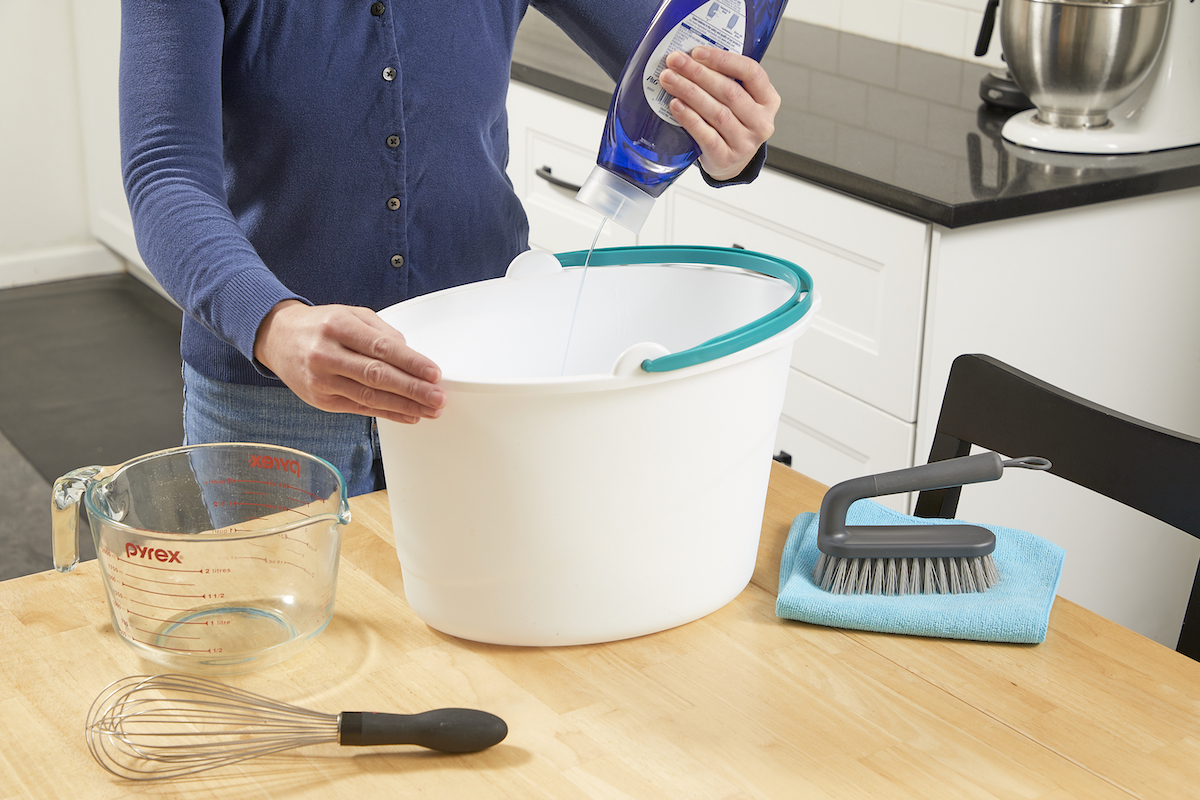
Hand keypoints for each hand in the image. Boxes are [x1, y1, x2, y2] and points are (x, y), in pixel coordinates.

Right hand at [253, 300, 445, 424]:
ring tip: (431, 410)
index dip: (411, 363)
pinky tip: (409, 415)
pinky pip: (360, 409)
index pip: (381, 348)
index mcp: (337, 327)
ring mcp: (321, 380)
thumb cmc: (320, 325)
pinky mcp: (321, 400)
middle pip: (377, 376)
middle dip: (413, 389)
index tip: (434, 373)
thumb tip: (412, 355)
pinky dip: (387, 413)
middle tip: (438, 397)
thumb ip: (381, 332)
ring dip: (405, 406)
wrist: (276, 338)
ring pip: (370, 397)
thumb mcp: (350, 315)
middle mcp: (326, 355)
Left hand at [658, 46, 780, 181]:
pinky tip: (675, 105)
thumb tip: (691, 57)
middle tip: (675, 61)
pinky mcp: (726, 157)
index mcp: (768, 100)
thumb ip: (726, 80)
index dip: (723, 60)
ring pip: (717, 112)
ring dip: (690, 92)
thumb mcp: (741, 101)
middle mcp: (761, 122)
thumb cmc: (732, 124)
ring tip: (670, 80)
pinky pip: (706, 135)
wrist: (730, 163)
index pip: (751, 72)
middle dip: (698, 73)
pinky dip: (689, 118)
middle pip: (729, 92)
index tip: (697, 52)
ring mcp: (745, 142)